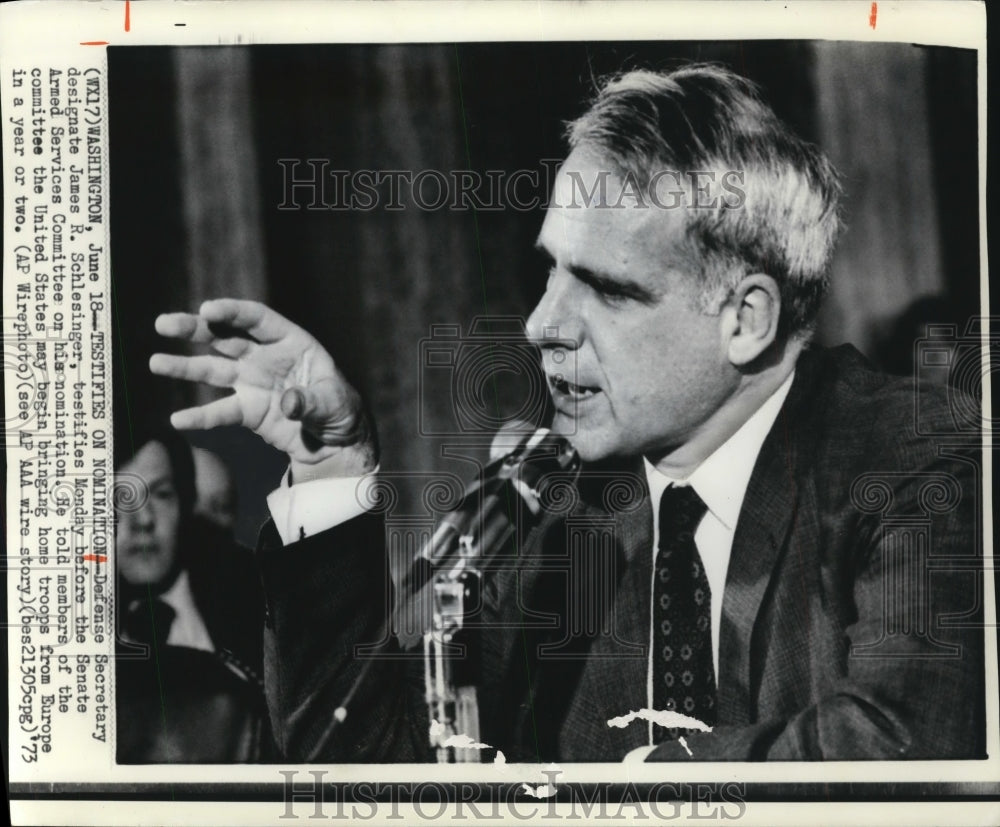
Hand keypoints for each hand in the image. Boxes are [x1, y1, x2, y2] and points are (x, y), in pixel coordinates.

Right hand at [150, 299, 376, 478]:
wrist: (335, 441)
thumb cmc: (340, 411)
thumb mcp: (335, 403)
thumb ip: (312, 401)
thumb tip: (288, 403)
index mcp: (291, 342)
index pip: (256, 319)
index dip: (232, 312)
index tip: (207, 309)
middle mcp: (265, 357)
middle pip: (225, 337)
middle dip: (195, 328)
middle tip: (163, 324)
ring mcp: (252, 382)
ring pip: (213, 368)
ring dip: (184, 366)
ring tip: (154, 362)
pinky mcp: (247, 410)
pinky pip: (220, 412)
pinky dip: (201, 417)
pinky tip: (177, 419)